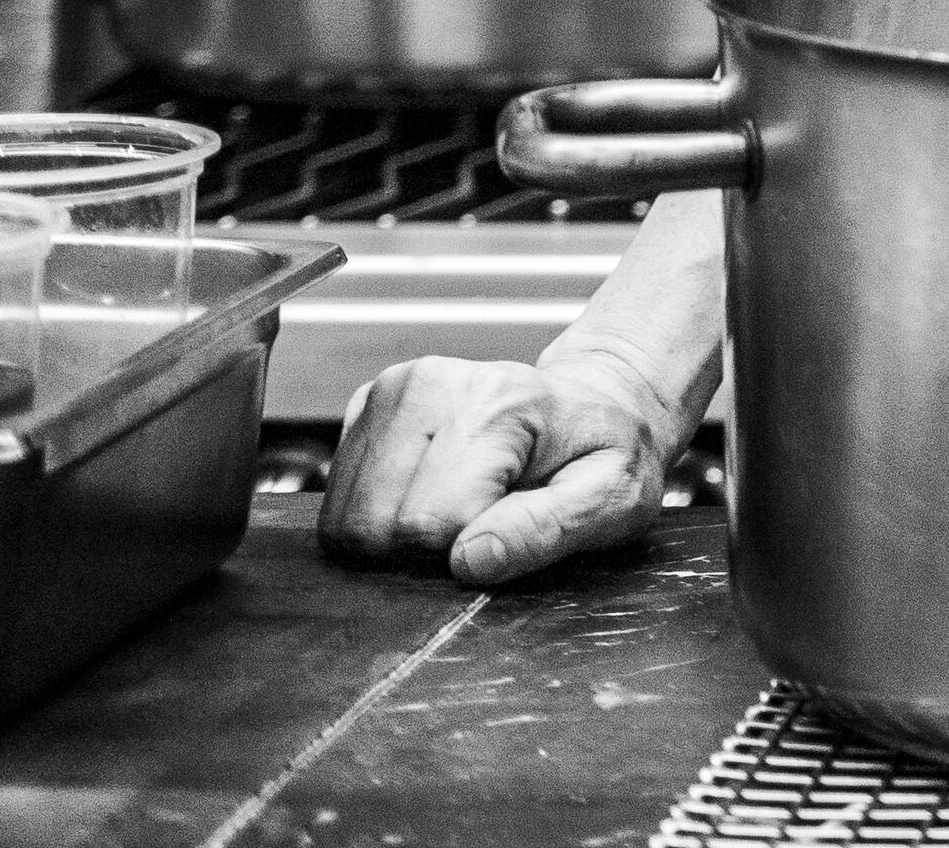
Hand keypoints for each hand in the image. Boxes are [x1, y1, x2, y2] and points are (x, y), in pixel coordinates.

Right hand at [320, 351, 684, 586]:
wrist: (592, 403)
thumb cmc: (605, 452)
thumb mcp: (613, 497)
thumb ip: (547, 530)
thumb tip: (469, 561)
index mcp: (496, 404)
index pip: (429, 524)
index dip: (463, 554)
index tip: (505, 531)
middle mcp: (430, 385)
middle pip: (375, 526)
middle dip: (423, 551)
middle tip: (482, 523)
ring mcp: (390, 392)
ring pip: (344, 522)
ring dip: (395, 538)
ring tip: (460, 508)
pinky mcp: (366, 407)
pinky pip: (335, 503)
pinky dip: (377, 515)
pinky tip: (431, 492)